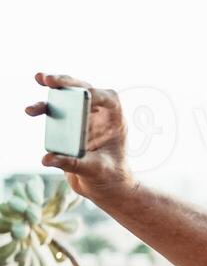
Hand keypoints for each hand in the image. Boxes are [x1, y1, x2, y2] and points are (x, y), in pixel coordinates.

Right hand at [25, 73, 134, 202]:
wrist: (104, 185)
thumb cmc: (109, 176)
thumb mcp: (95, 170)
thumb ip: (73, 164)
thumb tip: (47, 159)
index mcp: (114, 121)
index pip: (108, 98)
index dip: (95, 93)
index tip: (82, 94)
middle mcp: (99, 115)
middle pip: (84, 90)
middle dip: (67, 82)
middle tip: (48, 79)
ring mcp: (82, 117)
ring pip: (67, 96)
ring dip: (52, 90)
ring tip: (38, 84)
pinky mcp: (68, 124)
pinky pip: (54, 111)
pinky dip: (43, 108)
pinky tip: (31, 111)